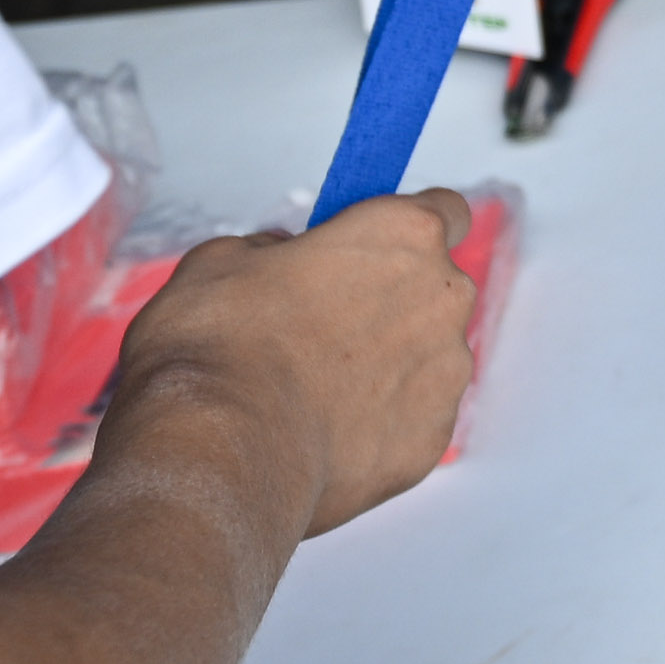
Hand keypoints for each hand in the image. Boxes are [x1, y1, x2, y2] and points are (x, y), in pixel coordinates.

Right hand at [107, 188, 479, 541]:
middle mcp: (443, 298)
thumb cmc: (219, 347)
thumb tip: (285, 259)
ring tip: (311, 393)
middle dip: (388, 303)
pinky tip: (321, 436)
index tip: (372, 247)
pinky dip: (377, 426)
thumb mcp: (222, 259)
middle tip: (319, 328)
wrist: (221, 452)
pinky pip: (410, 422)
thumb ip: (274, 248)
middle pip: (432, 290)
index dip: (404, 230)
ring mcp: (446, 374)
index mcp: (404, 235)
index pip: (443, 211)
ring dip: (384, 368)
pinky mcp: (431, 440)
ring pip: (425, 360)